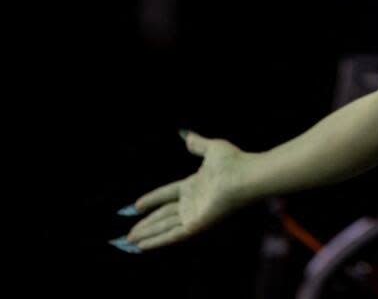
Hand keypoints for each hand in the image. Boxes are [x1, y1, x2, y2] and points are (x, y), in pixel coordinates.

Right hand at [111, 130, 251, 252]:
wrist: (246, 175)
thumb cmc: (234, 161)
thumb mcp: (211, 148)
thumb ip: (198, 144)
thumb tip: (186, 135)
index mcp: (194, 185)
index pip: (167, 195)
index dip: (151, 201)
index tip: (135, 207)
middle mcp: (193, 202)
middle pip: (162, 216)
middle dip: (145, 225)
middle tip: (126, 234)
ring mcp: (194, 215)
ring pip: (163, 227)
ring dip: (146, 235)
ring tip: (128, 241)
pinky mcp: (196, 226)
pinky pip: (172, 235)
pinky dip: (157, 241)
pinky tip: (142, 246)